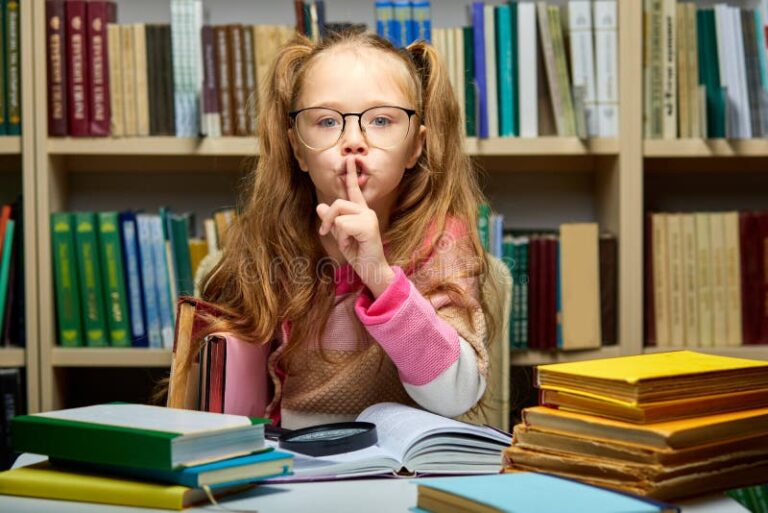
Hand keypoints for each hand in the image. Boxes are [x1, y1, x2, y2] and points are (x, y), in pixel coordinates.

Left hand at [316, 157, 394, 296]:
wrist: (371, 270)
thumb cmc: (358, 254)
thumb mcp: (340, 237)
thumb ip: (332, 222)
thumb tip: (320, 206)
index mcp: (360, 212)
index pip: (353, 190)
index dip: (350, 174)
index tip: (350, 158)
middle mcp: (366, 211)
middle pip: (338, 202)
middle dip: (327, 218)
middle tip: (324, 232)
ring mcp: (369, 217)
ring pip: (339, 212)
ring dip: (335, 230)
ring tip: (346, 242)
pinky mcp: (368, 226)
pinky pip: (342, 224)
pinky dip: (342, 238)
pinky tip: (352, 245)